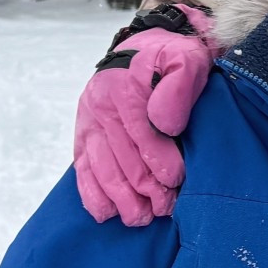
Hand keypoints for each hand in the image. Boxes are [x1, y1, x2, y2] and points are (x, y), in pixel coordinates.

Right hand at [74, 4, 216, 226]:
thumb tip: (164, 123)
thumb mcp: (184, 58)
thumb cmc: (171, 58)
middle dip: (145, 189)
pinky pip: (83, 169)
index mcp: (124, 88)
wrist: (146, 49)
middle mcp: (100, 106)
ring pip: (101, 169)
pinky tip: (106, 213)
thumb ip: (179, 83)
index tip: (177, 181)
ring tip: (140, 218)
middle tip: (165, 208)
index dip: (161, 161)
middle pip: (122, 158)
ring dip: (121, 198)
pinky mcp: (83, 135)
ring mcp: (89, 122)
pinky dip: (92, 194)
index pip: (143, 134)